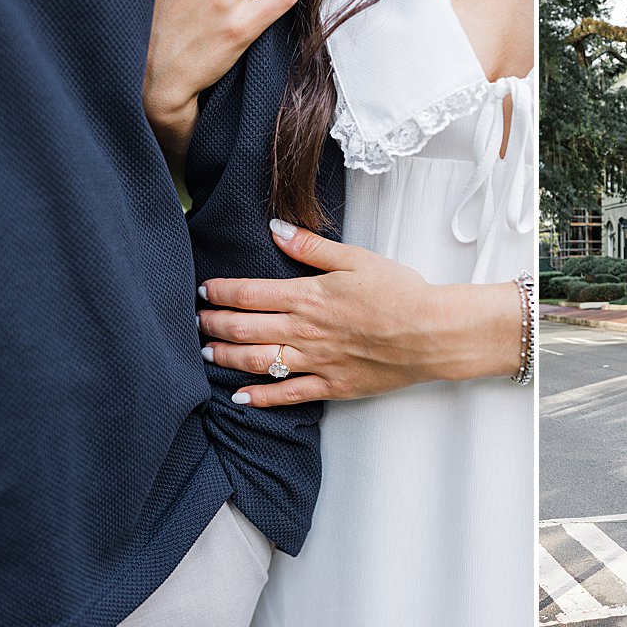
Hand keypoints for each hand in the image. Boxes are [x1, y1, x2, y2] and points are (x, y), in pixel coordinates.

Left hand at [198, 221, 522, 406]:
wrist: (431, 333)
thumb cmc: (400, 293)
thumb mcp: (356, 258)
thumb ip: (311, 246)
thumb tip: (276, 229)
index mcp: (308, 295)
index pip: (249, 293)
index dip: (220, 292)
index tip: (203, 290)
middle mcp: (304, 330)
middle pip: (244, 328)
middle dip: (213, 324)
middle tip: (195, 322)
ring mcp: (316, 361)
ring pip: (257, 361)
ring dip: (226, 356)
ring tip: (208, 352)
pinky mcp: (331, 385)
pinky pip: (287, 395)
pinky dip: (260, 397)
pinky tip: (240, 396)